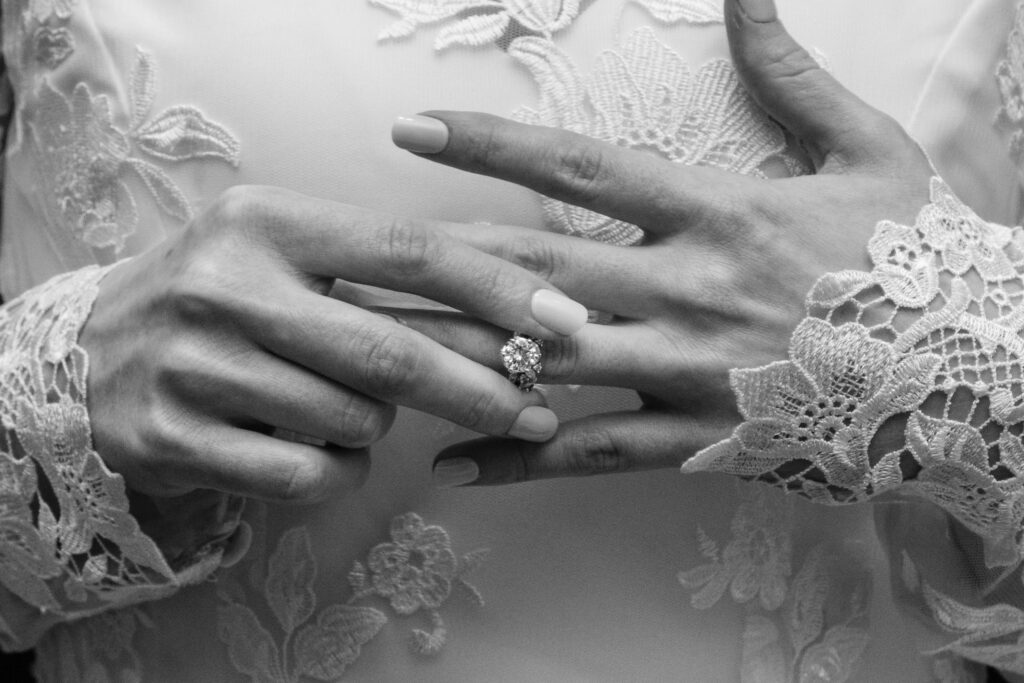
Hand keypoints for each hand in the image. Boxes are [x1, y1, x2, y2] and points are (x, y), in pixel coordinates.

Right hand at [82, 185, 587, 501]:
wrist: (90, 356)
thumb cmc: (223, 298)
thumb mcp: (288, 254)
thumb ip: (383, 271)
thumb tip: (512, 303)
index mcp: (267, 221)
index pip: (408, 252)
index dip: (497, 289)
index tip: (566, 319)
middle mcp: (224, 285)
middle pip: (392, 352)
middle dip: (482, 389)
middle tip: (538, 410)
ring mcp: (193, 365)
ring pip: (352, 420)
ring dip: (377, 424)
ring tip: (347, 403)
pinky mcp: (173, 438)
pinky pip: (307, 474)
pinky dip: (336, 468)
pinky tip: (315, 445)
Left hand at [398, 0, 934, 483]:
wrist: (970, 371)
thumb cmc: (916, 259)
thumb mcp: (867, 149)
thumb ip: (791, 74)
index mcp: (717, 213)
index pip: (581, 170)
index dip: (492, 146)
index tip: (414, 129)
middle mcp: (686, 291)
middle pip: (538, 271)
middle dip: (442, 260)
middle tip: (353, 254)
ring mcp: (685, 370)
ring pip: (548, 364)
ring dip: (457, 357)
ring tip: (372, 356)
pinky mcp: (695, 438)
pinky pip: (591, 453)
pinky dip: (519, 459)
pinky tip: (451, 465)